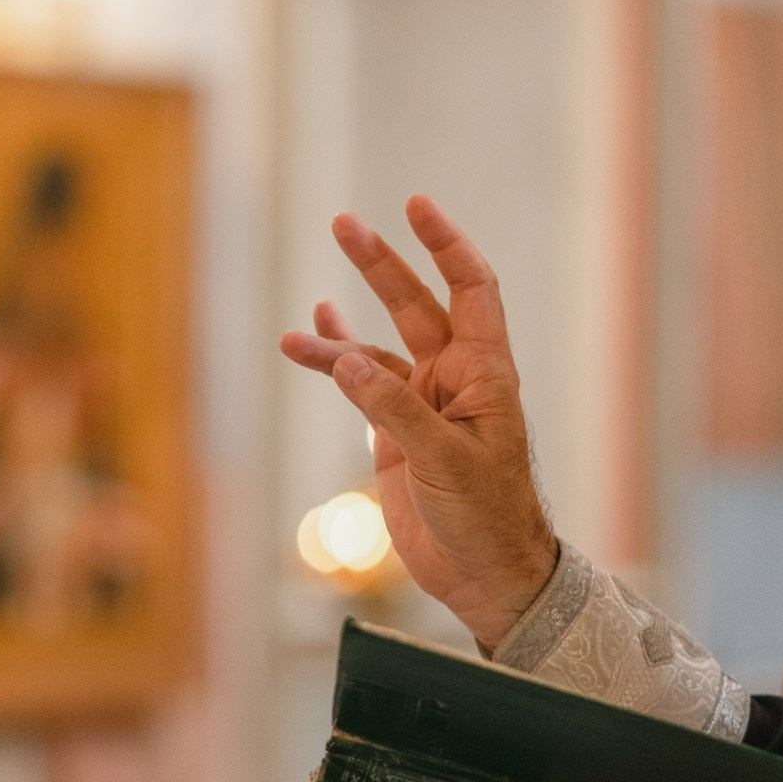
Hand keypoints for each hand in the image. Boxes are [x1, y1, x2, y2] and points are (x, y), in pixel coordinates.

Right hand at [277, 197, 558, 648]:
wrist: (486, 574)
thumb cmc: (488, 517)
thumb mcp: (444, 461)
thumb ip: (393, 409)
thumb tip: (343, 359)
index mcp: (485, 373)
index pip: (471, 289)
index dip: (446, 245)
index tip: (416, 207)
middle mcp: (453, 379)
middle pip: (415, 305)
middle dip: (381, 265)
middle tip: (343, 224)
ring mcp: (422, 405)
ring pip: (375, 351)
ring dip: (336, 335)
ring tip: (294, 333)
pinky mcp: (395, 436)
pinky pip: (361, 386)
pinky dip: (335, 362)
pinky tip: (312, 339)